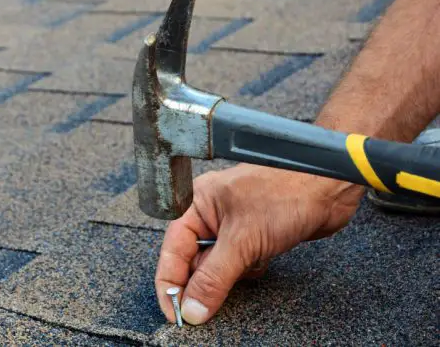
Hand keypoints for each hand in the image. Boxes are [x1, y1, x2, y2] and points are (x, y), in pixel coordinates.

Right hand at [155, 163, 364, 324]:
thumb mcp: (242, 241)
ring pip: (218, 266)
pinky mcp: (254, 236)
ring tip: (250, 262)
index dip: (170, 285)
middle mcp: (211, 214)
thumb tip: (193, 308)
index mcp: (197, 204)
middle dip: (205, 281)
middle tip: (209, 303)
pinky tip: (263, 260)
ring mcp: (234, 225)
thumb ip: (213, 279)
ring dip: (232, 274)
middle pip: (193, 262)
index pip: (171, 251)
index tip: (176, 313)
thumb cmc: (286, 192)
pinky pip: (239, 265)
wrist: (330, 188)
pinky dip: (249, 270)